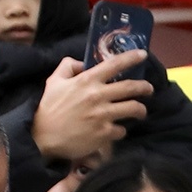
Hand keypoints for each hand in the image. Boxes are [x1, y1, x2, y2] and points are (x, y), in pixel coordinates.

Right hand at [31, 53, 151, 164]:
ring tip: (140, 111)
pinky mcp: (105, 133)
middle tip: (149, 89)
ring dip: (140, 110)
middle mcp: (98, 96)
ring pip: (134, 108)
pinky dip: (121, 130)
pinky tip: (117, 129)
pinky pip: (122, 130)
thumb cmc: (48, 108)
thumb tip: (84, 63)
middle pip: (131, 87)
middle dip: (145, 87)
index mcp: (87, 80)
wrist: (43, 137)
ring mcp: (103, 115)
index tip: (143, 54)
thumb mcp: (54, 81)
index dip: (131, 58)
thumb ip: (68, 66)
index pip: (114, 64)